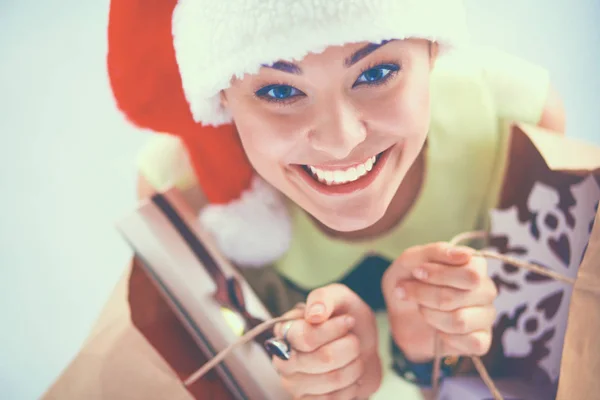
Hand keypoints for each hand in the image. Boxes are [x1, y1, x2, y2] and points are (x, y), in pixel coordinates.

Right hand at [271, 284, 381, 398]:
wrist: (363, 349)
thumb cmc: (346, 322)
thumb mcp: (339, 298)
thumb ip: (324, 298)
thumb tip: (314, 314)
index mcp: (285, 330)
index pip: (305, 336)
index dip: (332, 330)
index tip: (348, 321)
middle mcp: (284, 358)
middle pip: (323, 359)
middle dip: (349, 347)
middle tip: (354, 340)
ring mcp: (293, 384)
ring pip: (333, 379)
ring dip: (355, 366)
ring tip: (355, 358)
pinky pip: (335, 399)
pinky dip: (352, 386)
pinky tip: (350, 376)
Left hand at [382, 242, 497, 361]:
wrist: (397, 315)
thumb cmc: (407, 282)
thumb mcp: (411, 261)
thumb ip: (436, 252)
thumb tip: (465, 254)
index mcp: (474, 266)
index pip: (472, 271)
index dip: (440, 274)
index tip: (416, 272)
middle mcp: (485, 290)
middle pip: (463, 295)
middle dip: (426, 294)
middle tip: (406, 291)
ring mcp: (485, 316)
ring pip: (461, 320)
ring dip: (430, 315)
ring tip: (420, 309)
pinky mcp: (480, 341)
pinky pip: (471, 342)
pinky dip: (444, 336)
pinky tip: (436, 330)